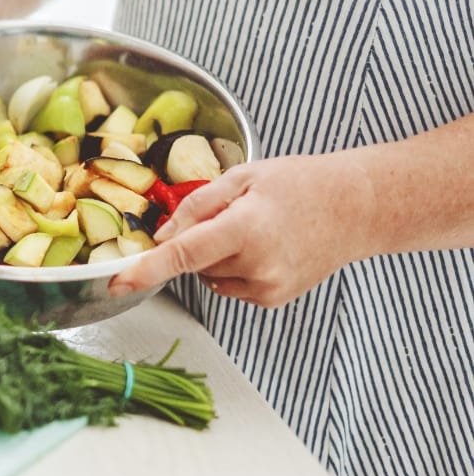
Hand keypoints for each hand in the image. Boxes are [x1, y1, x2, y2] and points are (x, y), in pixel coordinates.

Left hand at [109, 154, 376, 306]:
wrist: (358, 208)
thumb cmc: (301, 184)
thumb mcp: (243, 176)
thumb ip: (196, 206)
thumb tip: (161, 236)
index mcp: (246, 228)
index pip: (183, 254)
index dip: (145, 270)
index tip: (116, 282)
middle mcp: (257, 264)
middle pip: (194, 262)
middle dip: (199, 240)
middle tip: (234, 215)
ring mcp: (268, 286)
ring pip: (209, 276)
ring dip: (216, 255)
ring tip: (254, 229)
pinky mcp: (274, 299)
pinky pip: (230, 285)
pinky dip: (233, 268)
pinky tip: (262, 247)